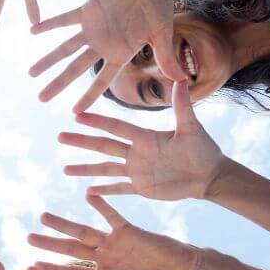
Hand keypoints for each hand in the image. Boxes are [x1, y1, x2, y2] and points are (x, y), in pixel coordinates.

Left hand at [28, 196, 200, 269]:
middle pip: (71, 251)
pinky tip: (86, 194)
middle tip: (26, 237)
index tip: (32, 265)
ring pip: (84, 232)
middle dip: (50, 244)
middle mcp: (105, 258)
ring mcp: (115, 243)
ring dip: (64, 224)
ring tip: (43, 216)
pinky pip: (112, 216)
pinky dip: (101, 206)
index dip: (54, 269)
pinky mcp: (130, 231)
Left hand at [29, 0, 184, 111]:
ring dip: (48, 60)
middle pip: (76, 69)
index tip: (75, 112)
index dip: (89, 96)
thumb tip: (181, 81)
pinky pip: (64, 19)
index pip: (102, 80)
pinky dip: (49, 24)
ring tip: (30, 74)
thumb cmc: (159, 3)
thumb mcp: (163, 33)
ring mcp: (93, 29)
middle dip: (59, 84)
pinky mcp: (86, 11)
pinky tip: (32, 31)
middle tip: (41, 99)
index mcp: (120, 53)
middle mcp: (103, 45)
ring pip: (65, 48)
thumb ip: (165, 57)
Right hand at [60, 81, 225, 199]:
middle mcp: (136, 152)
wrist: (210, 176)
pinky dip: (105, 191)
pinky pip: (119, 189)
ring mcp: (136, 171)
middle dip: (81, 142)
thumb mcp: (191, 127)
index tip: (77, 115)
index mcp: (145, 137)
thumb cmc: (204, 150)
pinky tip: (88, 192)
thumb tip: (181, 78)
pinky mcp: (141, 187)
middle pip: (103, 146)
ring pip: (105, 169)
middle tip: (59, 137)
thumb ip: (182, 105)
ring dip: (86, 169)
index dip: (97, 122)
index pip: (115, 127)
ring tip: (65, 168)